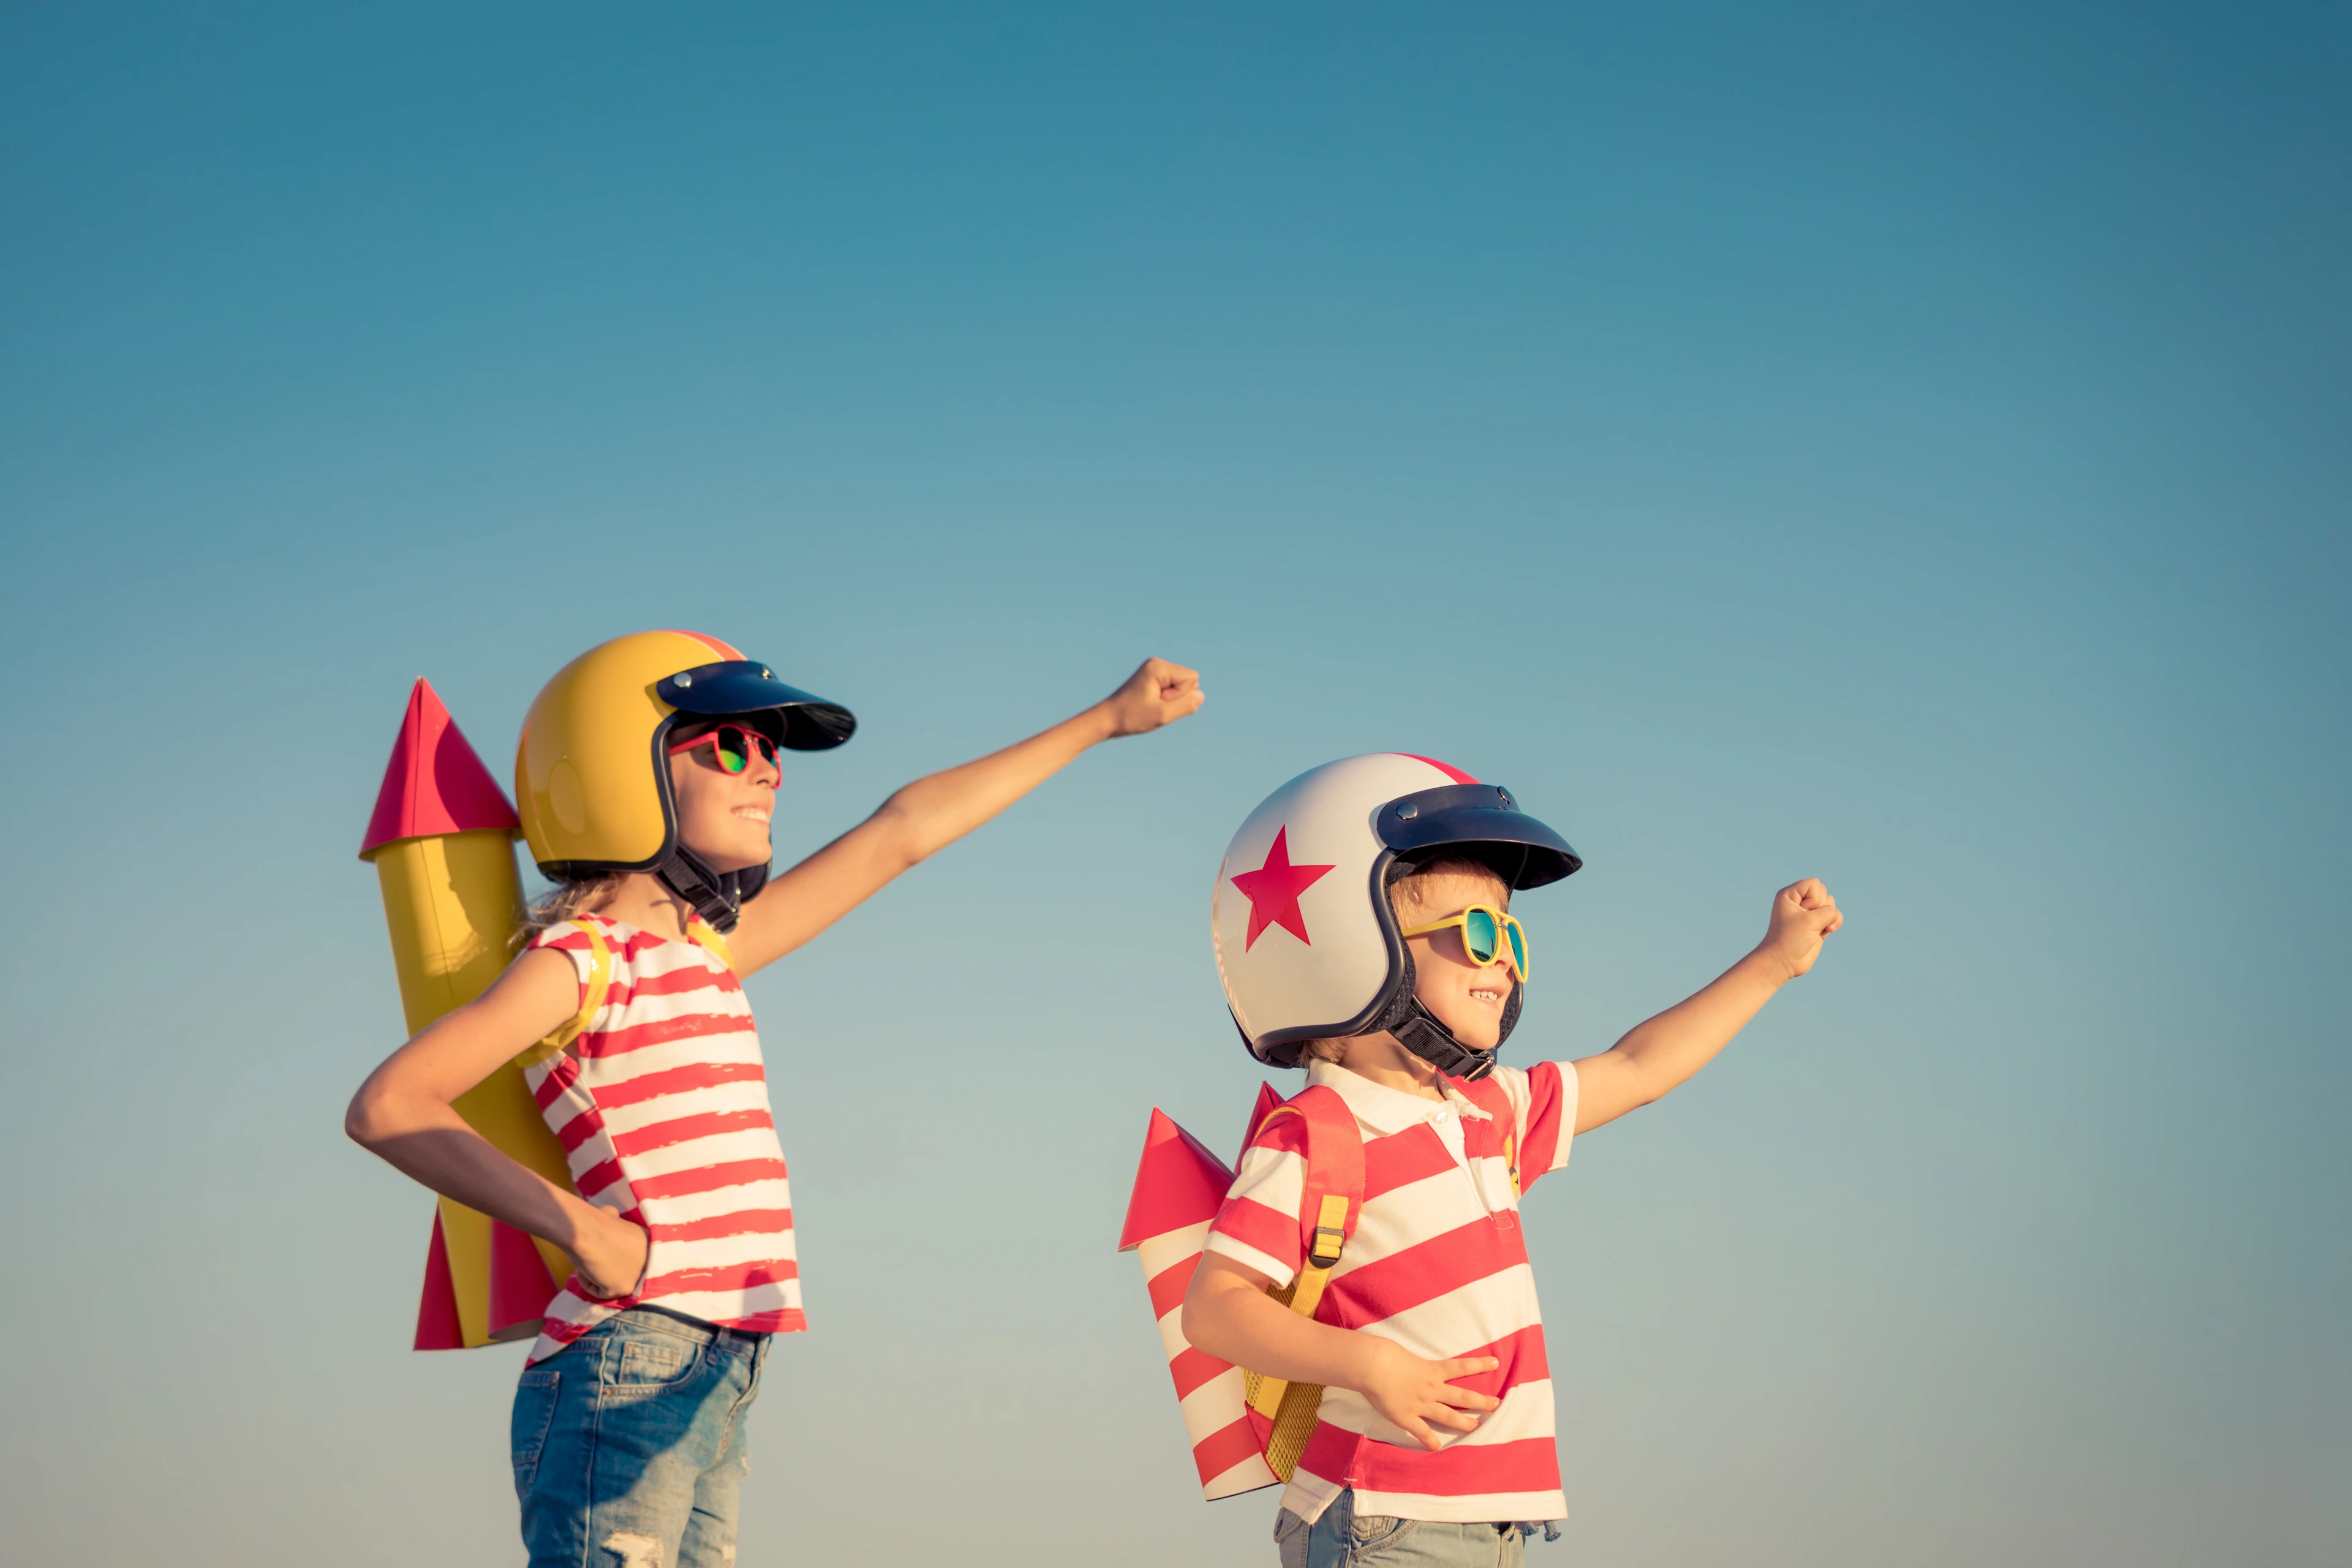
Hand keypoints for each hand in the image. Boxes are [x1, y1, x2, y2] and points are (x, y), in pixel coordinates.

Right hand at [570, 1206, 649, 1300]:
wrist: (586, 1231)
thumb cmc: (596, 1221)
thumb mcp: (613, 1217)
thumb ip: (618, 1224)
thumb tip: (611, 1215)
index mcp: (649, 1242)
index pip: (637, 1258)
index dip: (620, 1259)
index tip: (607, 1256)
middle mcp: (649, 1260)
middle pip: (627, 1272)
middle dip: (611, 1269)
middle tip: (595, 1262)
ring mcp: (638, 1276)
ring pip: (613, 1283)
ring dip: (598, 1276)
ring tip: (588, 1263)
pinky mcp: (624, 1288)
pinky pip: (602, 1292)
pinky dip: (589, 1283)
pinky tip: (585, 1271)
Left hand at [1095, 657, 1203, 738]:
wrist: (1106, 719)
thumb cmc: (1131, 717)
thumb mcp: (1162, 715)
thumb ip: (1186, 706)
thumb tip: (1200, 696)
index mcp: (1159, 667)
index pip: (1192, 679)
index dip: (1180, 696)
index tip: (1158, 702)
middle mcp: (1157, 664)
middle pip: (1189, 681)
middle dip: (1177, 698)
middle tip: (1153, 705)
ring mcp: (1155, 672)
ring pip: (1183, 688)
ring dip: (1171, 701)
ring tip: (1151, 706)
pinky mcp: (1153, 680)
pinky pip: (1174, 691)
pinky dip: (1166, 702)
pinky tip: (1151, 706)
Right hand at [1357, 1340, 1501, 1451]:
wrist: (1373, 1366)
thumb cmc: (1386, 1353)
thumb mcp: (1406, 1354)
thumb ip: (1416, 1364)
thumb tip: (1415, 1366)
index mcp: (1432, 1370)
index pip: (1461, 1367)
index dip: (1479, 1365)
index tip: (1495, 1363)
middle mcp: (1432, 1388)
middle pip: (1462, 1396)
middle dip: (1481, 1401)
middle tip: (1496, 1404)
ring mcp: (1421, 1404)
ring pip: (1448, 1416)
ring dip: (1464, 1422)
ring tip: (1476, 1427)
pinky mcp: (1407, 1417)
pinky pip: (1422, 1432)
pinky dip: (1430, 1441)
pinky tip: (1437, 1448)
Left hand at [1756, 877, 1842, 981]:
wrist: (1784, 961)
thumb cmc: (1791, 938)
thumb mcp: (1811, 920)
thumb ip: (1829, 911)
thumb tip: (1835, 916)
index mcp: (1790, 895)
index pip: (1814, 884)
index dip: (1814, 898)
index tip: (1803, 913)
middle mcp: (1799, 901)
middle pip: (1824, 893)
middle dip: (1822, 908)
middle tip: (1807, 923)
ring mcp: (1809, 913)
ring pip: (1830, 904)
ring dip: (1829, 917)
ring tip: (1817, 929)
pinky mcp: (1817, 924)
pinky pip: (1834, 916)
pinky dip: (1834, 923)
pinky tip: (1826, 932)